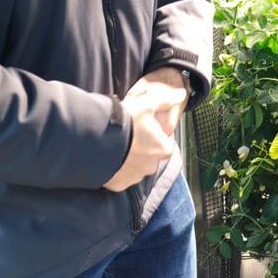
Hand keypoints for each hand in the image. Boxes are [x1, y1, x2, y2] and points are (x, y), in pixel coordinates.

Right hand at [102, 69, 187, 191]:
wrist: (95, 139)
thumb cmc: (126, 120)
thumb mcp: (148, 103)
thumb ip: (167, 100)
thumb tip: (182, 93)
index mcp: (163, 149)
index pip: (164, 142)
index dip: (155, 133)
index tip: (143, 127)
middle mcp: (152, 167)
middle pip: (150, 156)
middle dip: (142, 148)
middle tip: (128, 135)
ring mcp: (134, 178)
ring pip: (136, 167)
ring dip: (130, 159)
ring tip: (117, 146)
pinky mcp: (118, 185)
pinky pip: (120, 177)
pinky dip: (117, 170)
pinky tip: (110, 157)